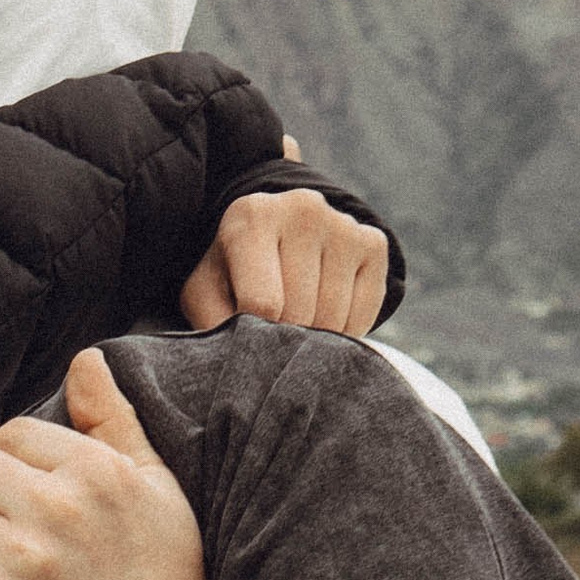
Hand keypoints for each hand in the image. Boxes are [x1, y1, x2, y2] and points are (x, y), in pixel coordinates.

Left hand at [182, 145, 388, 335]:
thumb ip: (213, 324)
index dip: (256, 335)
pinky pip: (365, 312)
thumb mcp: (207, 291)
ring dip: (316, 337)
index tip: (250, 338)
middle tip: (273, 333)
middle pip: (300, 310)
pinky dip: (346, 330)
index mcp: (253, 217)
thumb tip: (241, 368)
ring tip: (296, 322)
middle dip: (285, 338)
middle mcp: (303, 210)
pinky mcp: (373, 244)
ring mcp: (343, 225)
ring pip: (334, 316)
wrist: (279, 230)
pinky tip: (324, 315)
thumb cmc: (235, 270)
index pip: (262, 302)